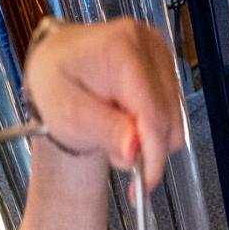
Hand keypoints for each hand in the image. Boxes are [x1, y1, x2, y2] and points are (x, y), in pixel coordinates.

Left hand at [24, 18, 183, 187]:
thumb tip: (136, 150)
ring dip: (150, 139)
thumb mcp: (70, 116)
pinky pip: (171, 110)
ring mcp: (157, 52)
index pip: (154, 113)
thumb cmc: (56, 84)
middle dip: (147, 147)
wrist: (54, 62)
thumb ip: (105, 131)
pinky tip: (127, 122)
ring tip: (115, 133)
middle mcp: (145, 44)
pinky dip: (153, 127)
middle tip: (114, 152)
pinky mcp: (163, 64)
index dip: (153, 154)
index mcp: (121, 50)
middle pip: (168, 116)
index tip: (143, 185)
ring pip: (174, 117)